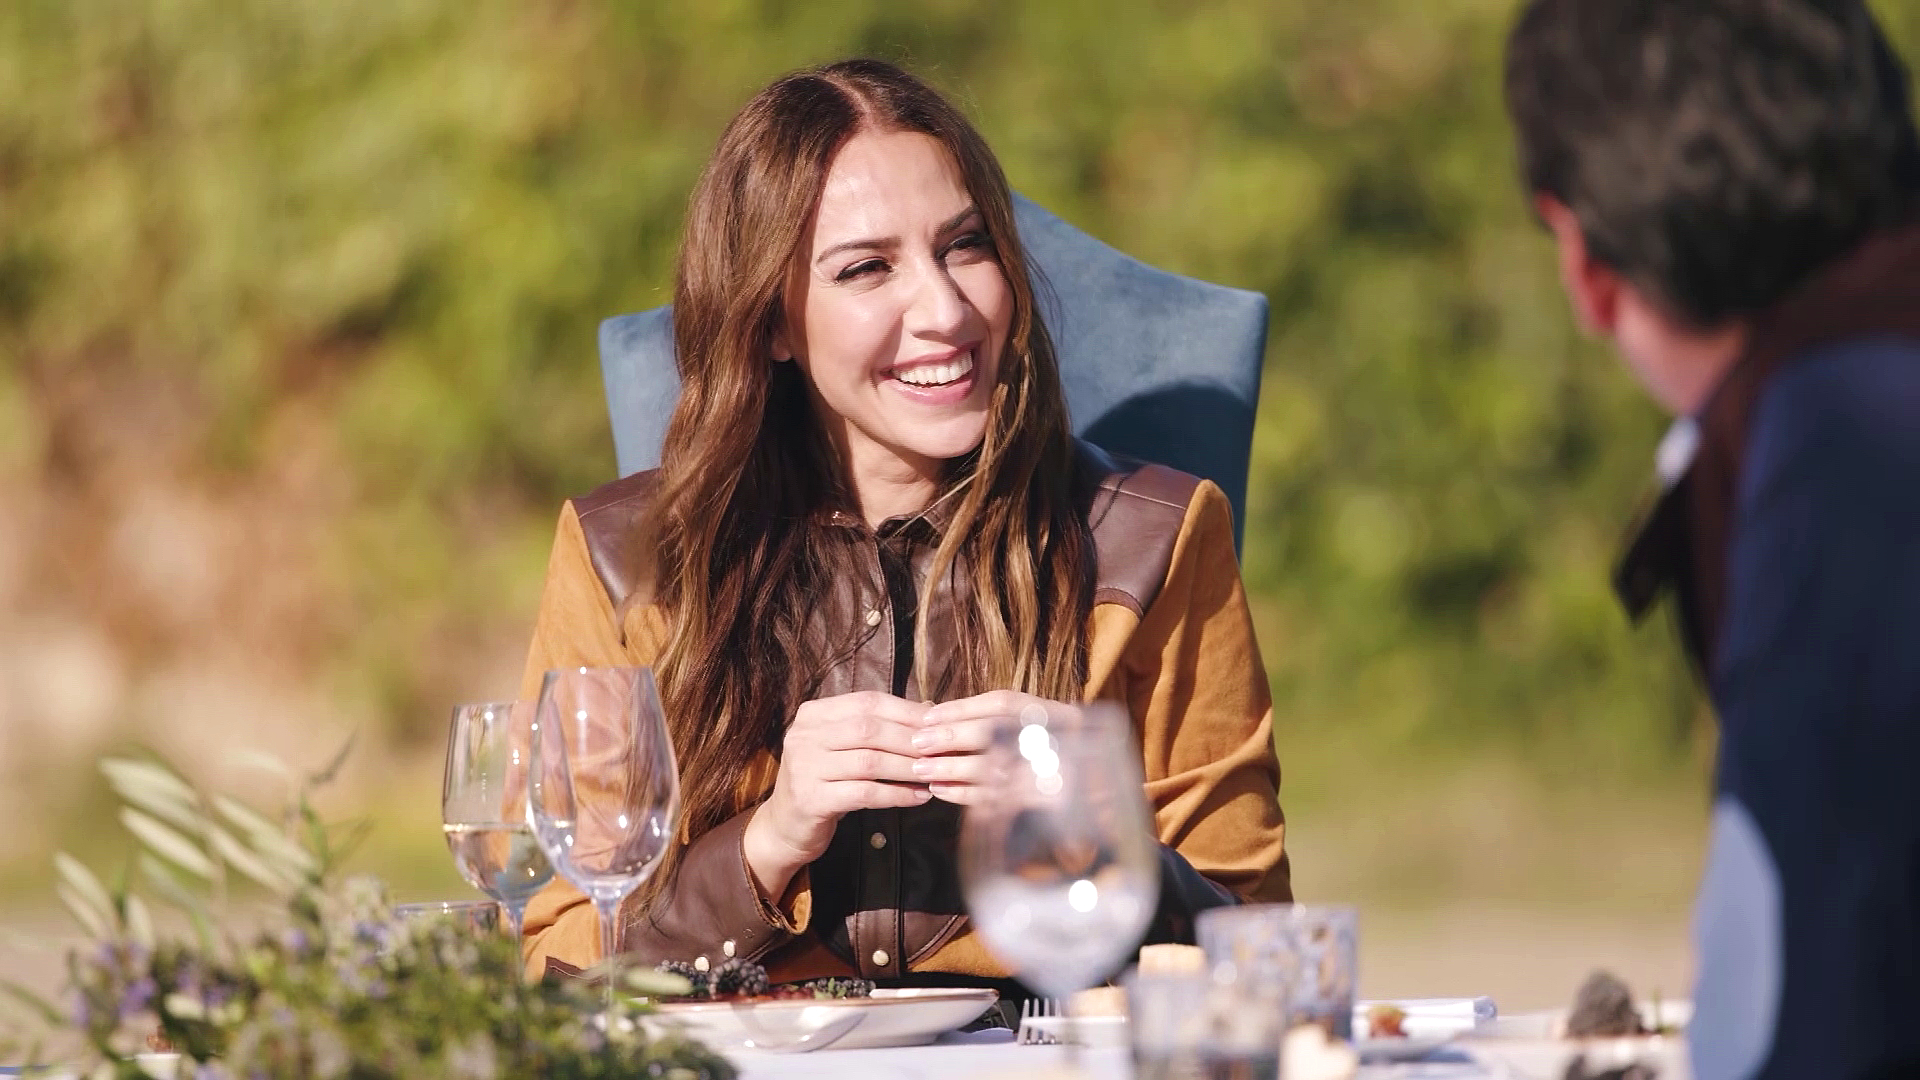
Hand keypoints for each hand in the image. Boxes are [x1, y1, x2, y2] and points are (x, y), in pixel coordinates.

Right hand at [743, 691, 932, 897]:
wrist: (785, 825)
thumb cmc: (825, 780)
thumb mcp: (845, 746)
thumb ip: (878, 726)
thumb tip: (931, 710)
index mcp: (814, 714)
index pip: (867, 702)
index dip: (906, 711)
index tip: (938, 723)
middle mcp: (804, 735)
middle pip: (869, 729)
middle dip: (911, 740)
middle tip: (942, 750)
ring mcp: (804, 767)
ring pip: (869, 762)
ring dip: (907, 768)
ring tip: (934, 774)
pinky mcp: (810, 799)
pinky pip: (864, 794)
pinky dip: (896, 795)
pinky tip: (918, 797)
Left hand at [913, 691, 1078, 804]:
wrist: (1100, 792)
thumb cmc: (1057, 753)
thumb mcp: (1037, 725)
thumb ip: (997, 718)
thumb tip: (939, 716)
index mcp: (1054, 714)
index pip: (1002, 703)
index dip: (961, 709)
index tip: (927, 715)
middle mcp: (1053, 740)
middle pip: (991, 733)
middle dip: (949, 737)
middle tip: (917, 744)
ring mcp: (1048, 773)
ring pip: (989, 769)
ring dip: (949, 769)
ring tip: (920, 770)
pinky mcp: (1039, 805)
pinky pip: (995, 799)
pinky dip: (963, 794)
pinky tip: (940, 791)